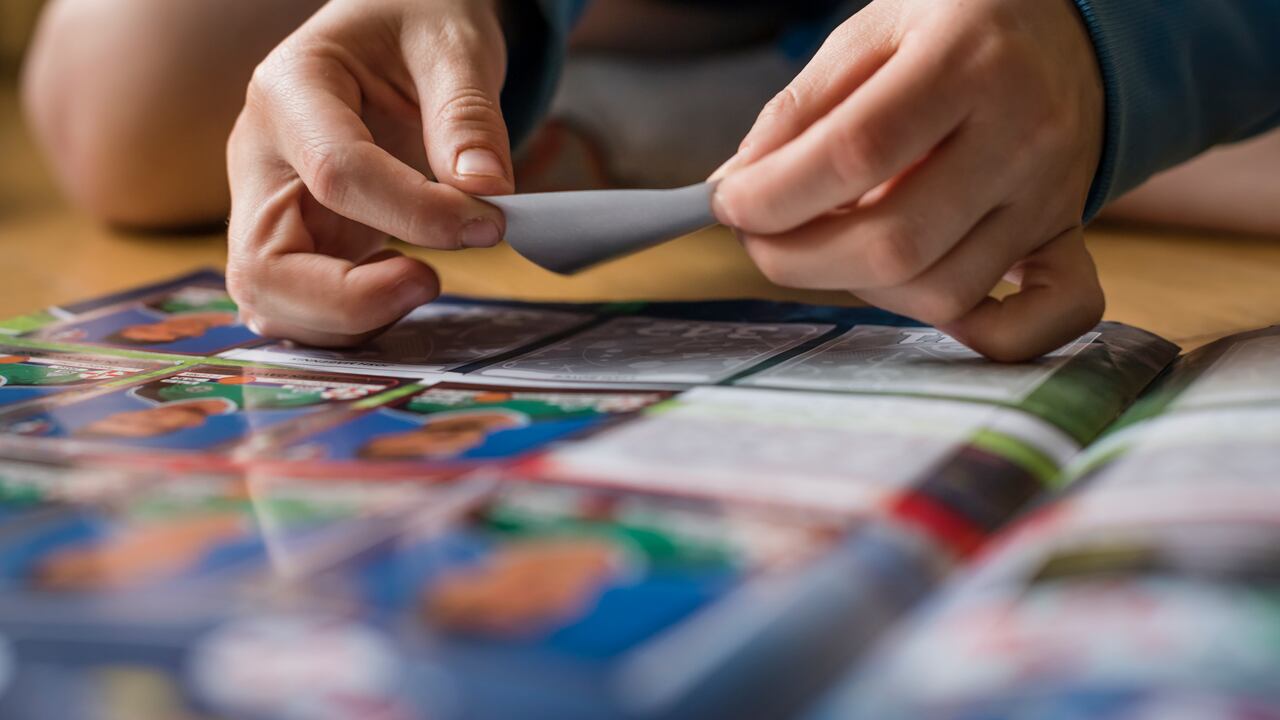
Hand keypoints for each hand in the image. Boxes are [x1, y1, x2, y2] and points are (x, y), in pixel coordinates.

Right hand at [227, 0, 510, 345]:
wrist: (397, 31)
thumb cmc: (417, 24)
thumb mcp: (453, 43)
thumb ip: (467, 114)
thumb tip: (485, 191)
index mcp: (290, 89)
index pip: (335, 174)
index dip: (416, 215)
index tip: (488, 224)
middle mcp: (260, 156)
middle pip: (262, 265)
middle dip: (348, 299)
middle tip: (430, 282)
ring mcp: (269, 205)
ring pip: (268, 301)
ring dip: (346, 321)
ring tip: (422, 283)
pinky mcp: (294, 240)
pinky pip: (298, 308)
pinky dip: (347, 323)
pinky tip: (402, 291)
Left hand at [713, 0, 1105, 361]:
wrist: (1075, 27)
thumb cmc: (958, 26)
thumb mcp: (873, 28)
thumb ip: (801, 108)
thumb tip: (739, 185)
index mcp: (968, 63)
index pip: (855, 153)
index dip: (774, 194)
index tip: (729, 203)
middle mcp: (1023, 137)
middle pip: (894, 244)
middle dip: (797, 258)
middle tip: (760, 236)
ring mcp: (1053, 197)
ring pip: (942, 293)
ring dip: (858, 286)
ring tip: (832, 240)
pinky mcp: (1067, 238)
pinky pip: (1047, 320)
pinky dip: (984, 333)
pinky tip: (922, 291)